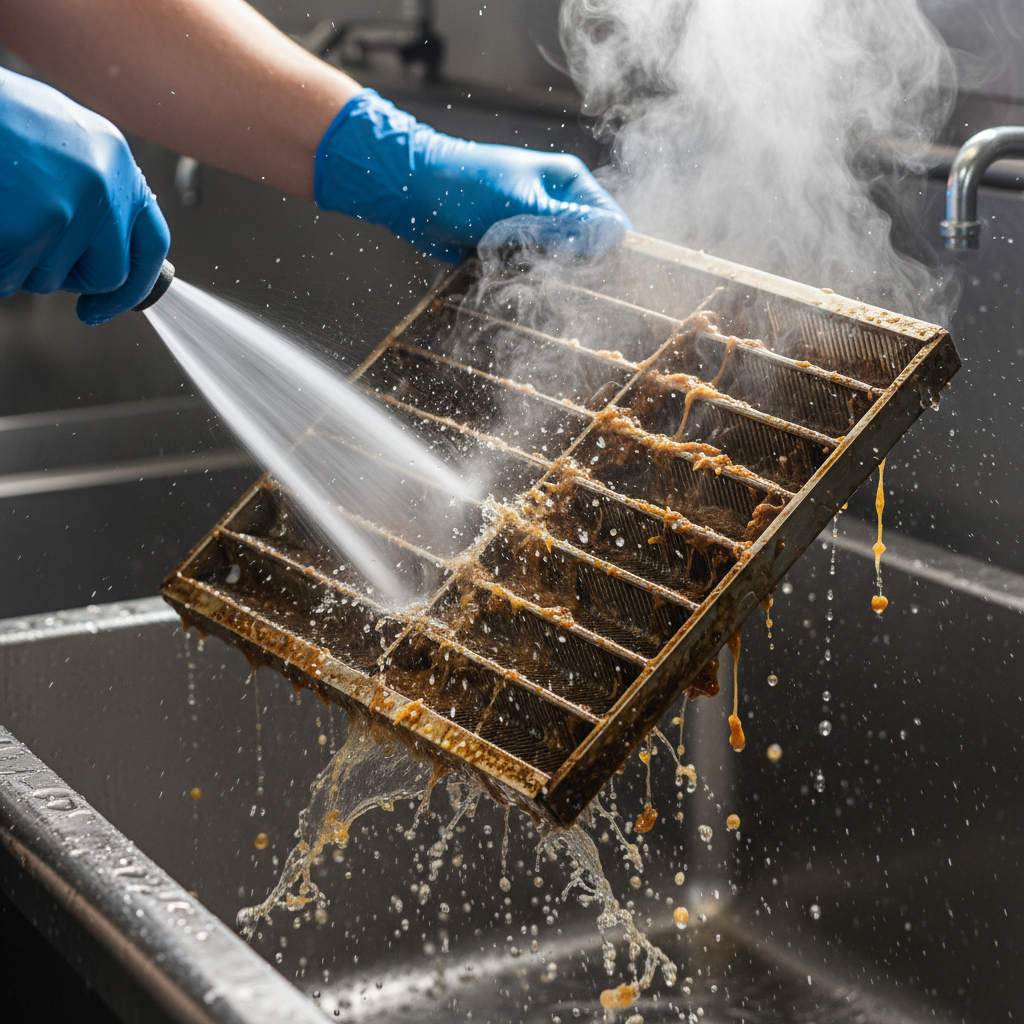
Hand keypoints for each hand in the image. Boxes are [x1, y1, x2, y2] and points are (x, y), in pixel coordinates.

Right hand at [0, 68, 169, 323]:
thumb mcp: (65, 141)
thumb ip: (98, 190)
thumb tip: (114, 249)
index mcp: (116, 161)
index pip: (153, 243)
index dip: (136, 285)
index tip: (107, 304)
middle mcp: (105, 186)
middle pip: (110, 274)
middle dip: (72, 278)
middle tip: (36, 255)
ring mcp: (70, 208)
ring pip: (54, 279)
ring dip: (23, 266)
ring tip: (5, 216)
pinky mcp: (29, 228)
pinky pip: (13, 278)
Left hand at [314, 89, 630, 263]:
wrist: (412, 193)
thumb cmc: (466, 184)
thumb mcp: (522, 202)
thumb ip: (568, 222)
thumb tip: (615, 235)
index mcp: (568, 182)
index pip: (609, 219)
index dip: (614, 249)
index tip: (615, 279)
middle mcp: (555, 204)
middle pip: (586, 247)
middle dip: (576, 268)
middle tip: (561, 278)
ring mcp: (532, 228)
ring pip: (557, 265)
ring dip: (545, 277)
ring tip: (525, 274)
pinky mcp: (510, 248)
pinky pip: (528, 272)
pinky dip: (522, 280)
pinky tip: (511, 281)